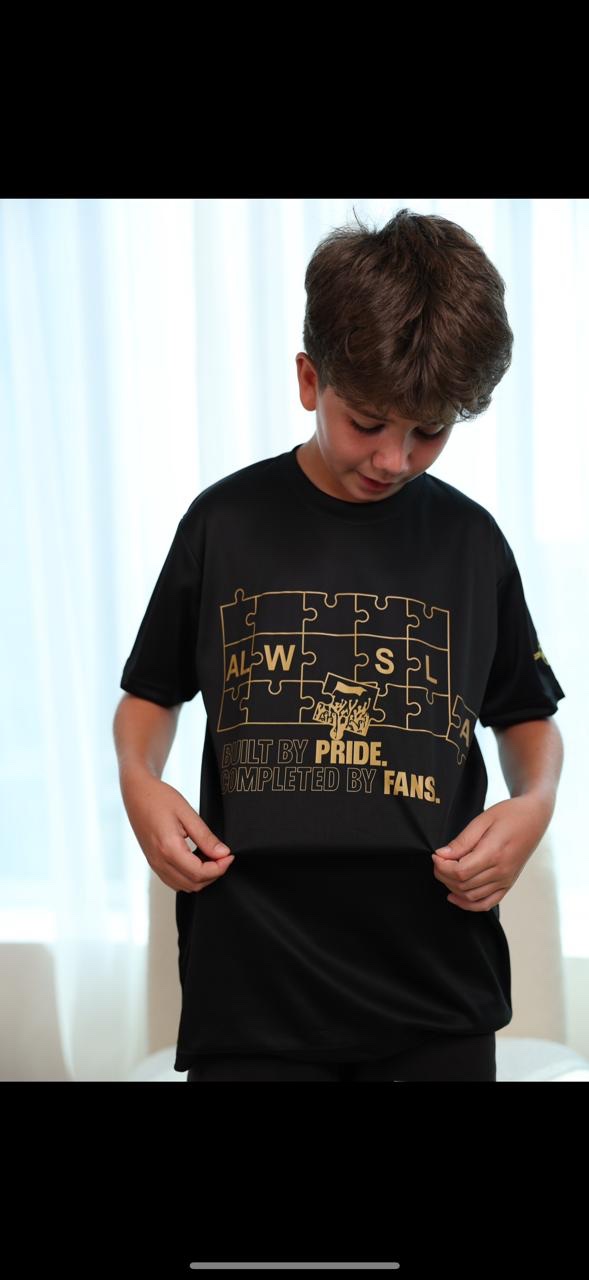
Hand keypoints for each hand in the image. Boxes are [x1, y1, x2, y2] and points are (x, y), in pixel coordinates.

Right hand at [120, 767, 234, 892]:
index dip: (220, 868)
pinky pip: (174, 880)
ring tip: (211, 858)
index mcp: (168, 848)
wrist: (137, 793)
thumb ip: (205, 837)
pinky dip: (189, 876)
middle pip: (193, 884)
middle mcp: (159, 861)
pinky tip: (196, 860)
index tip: (229, 856)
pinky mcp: (153, 862)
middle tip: (223, 856)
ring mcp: (154, 863)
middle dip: (213, 874)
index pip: (200, 873)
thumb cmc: (158, 798)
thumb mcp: (187, 813)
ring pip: (183, 886)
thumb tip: (222, 853)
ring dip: (201, 877)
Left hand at [431, 795, 552, 911]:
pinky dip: (468, 904)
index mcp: (494, 854)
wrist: (534, 818)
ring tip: (445, 873)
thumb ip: (462, 841)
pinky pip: (486, 903)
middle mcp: (501, 872)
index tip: (436, 855)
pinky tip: (455, 896)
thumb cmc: (510, 815)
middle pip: (463, 885)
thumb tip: (442, 855)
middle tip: (438, 861)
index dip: (442, 866)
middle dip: (443, 875)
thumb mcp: (482, 820)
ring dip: (452, 888)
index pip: (460, 872)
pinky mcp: (508, 884)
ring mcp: (506, 880)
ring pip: (471, 896)